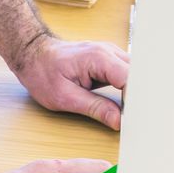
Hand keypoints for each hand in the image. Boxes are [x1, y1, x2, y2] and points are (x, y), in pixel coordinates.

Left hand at [10, 34, 129, 129]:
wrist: (32, 54)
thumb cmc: (42, 72)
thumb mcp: (65, 97)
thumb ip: (95, 108)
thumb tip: (119, 121)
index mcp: (99, 58)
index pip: (131, 79)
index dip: (136, 101)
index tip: (135, 120)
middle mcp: (109, 51)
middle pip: (139, 75)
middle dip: (141, 98)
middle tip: (137, 121)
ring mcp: (111, 54)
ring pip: (136, 74)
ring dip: (136, 94)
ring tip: (134, 114)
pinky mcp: (110, 60)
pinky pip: (127, 74)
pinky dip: (130, 89)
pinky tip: (127, 104)